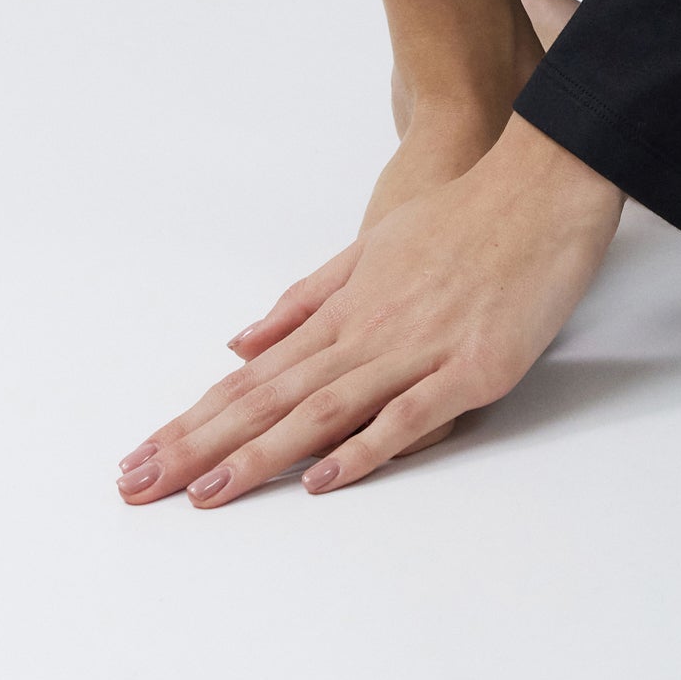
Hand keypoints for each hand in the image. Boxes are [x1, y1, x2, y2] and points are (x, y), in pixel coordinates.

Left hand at [114, 118, 621, 506]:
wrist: (541, 186)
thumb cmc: (462, 217)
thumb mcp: (371, 247)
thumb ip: (307, 298)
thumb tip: (238, 341)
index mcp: (343, 310)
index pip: (253, 377)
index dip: (195, 420)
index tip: (143, 458)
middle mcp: (368, 331)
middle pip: (271, 397)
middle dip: (201, 446)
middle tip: (139, 487)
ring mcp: (418, 349)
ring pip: (325, 408)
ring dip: (262, 454)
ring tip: (206, 493)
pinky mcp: (471, 367)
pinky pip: (408, 414)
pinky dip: (363, 448)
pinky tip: (322, 477)